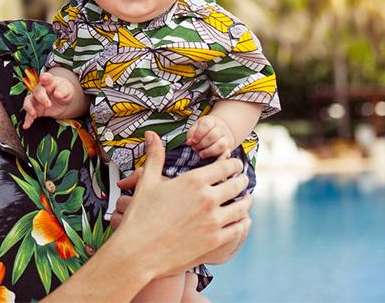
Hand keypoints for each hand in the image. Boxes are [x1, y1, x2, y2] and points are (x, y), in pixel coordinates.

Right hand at [22, 72, 74, 128]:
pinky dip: (27, 120)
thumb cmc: (64, 91)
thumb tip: (57, 94)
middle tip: (49, 105)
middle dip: (42, 98)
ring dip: (29, 108)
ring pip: (28, 102)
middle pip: (37, 92)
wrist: (61, 99)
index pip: (46, 78)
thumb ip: (63, 91)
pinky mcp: (35, 109)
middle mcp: (40, 89)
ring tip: (34, 114)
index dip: (45, 77)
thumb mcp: (67, 90)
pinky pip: (29, 114)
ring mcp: (35, 99)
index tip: (44, 78)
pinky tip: (26, 126)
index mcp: (49, 82)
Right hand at [107, 132, 249, 280]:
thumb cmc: (141, 215)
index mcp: (193, 181)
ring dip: (246, 202)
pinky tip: (242, 221)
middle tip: (243, 180)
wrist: (138, 250)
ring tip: (246, 200)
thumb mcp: (147, 182)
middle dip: (242, 181)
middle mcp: (207, 199)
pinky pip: (238, 229)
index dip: (233, 164)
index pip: (224, 167)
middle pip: (236, 185)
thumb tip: (151, 133)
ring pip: (241, 207)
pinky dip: (243, 223)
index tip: (236, 165)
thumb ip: (155, 156)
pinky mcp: (214, 241)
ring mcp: (213, 221)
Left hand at [186, 115, 234, 158]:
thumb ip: (192, 133)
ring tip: (201, 154)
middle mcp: (220, 129)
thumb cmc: (205, 130)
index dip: (198, 133)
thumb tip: (188, 142)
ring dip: (209, 151)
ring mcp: (226, 139)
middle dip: (202, 144)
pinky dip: (218, 157)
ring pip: (221, 145)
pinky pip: (226, 154)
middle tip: (195, 148)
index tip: (193, 141)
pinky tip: (210, 158)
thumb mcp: (197, 127)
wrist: (221, 132)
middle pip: (213, 135)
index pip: (206, 125)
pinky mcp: (228, 148)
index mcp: (211, 122)